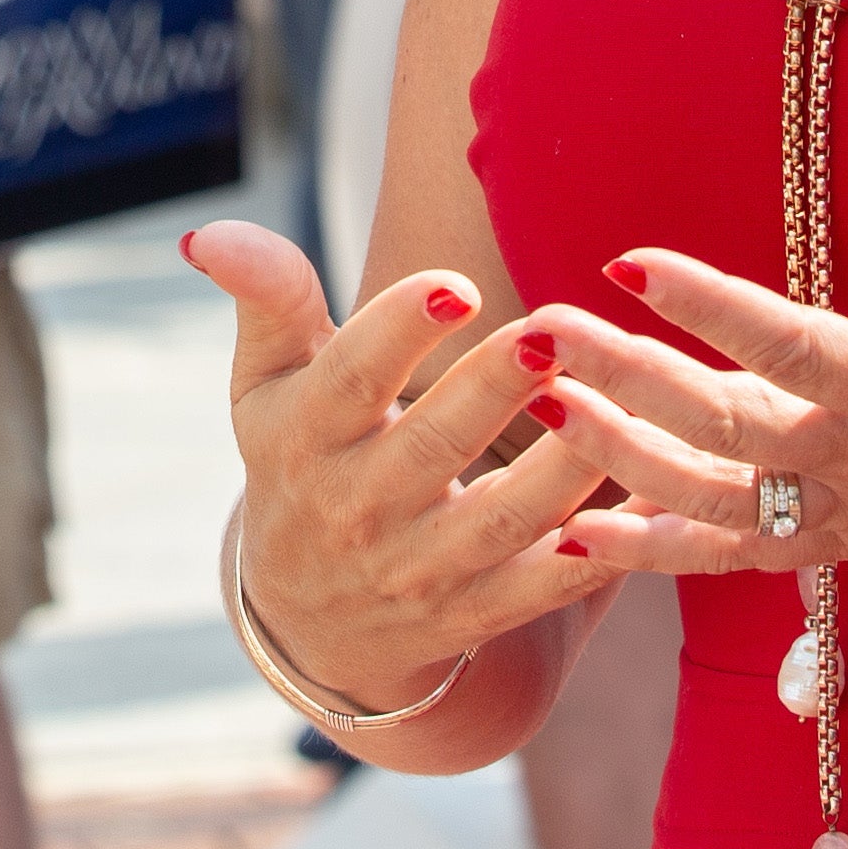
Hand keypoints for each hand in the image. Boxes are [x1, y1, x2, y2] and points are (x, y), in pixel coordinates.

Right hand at [183, 217, 611, 718]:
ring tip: (614, 403)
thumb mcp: (265, 382)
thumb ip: (264, 300)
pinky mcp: (475, 613)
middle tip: (556, 329)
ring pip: (500, 521)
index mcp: (304, 436)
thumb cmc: (300, 455)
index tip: (456, 284)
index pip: (348, 379)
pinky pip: (540, 589)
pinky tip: (642, 505)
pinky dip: (592, 559)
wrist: (312, 616)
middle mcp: (358, 506)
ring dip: (562, 469)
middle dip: (496, 388)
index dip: (398, 333)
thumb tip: (206, 232)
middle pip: (435, 444)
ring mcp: (419, 568)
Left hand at [521, 233, 847, 658]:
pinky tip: (573, 532)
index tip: (634, 261)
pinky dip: (654, 547)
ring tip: (531, 400)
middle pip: (727, 425)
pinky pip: (735, 553)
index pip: (805, 351)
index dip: (719, 310)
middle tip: (533, 326)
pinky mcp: (844, 539)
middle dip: (625, 375)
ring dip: (616, 450)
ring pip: (712, 493)